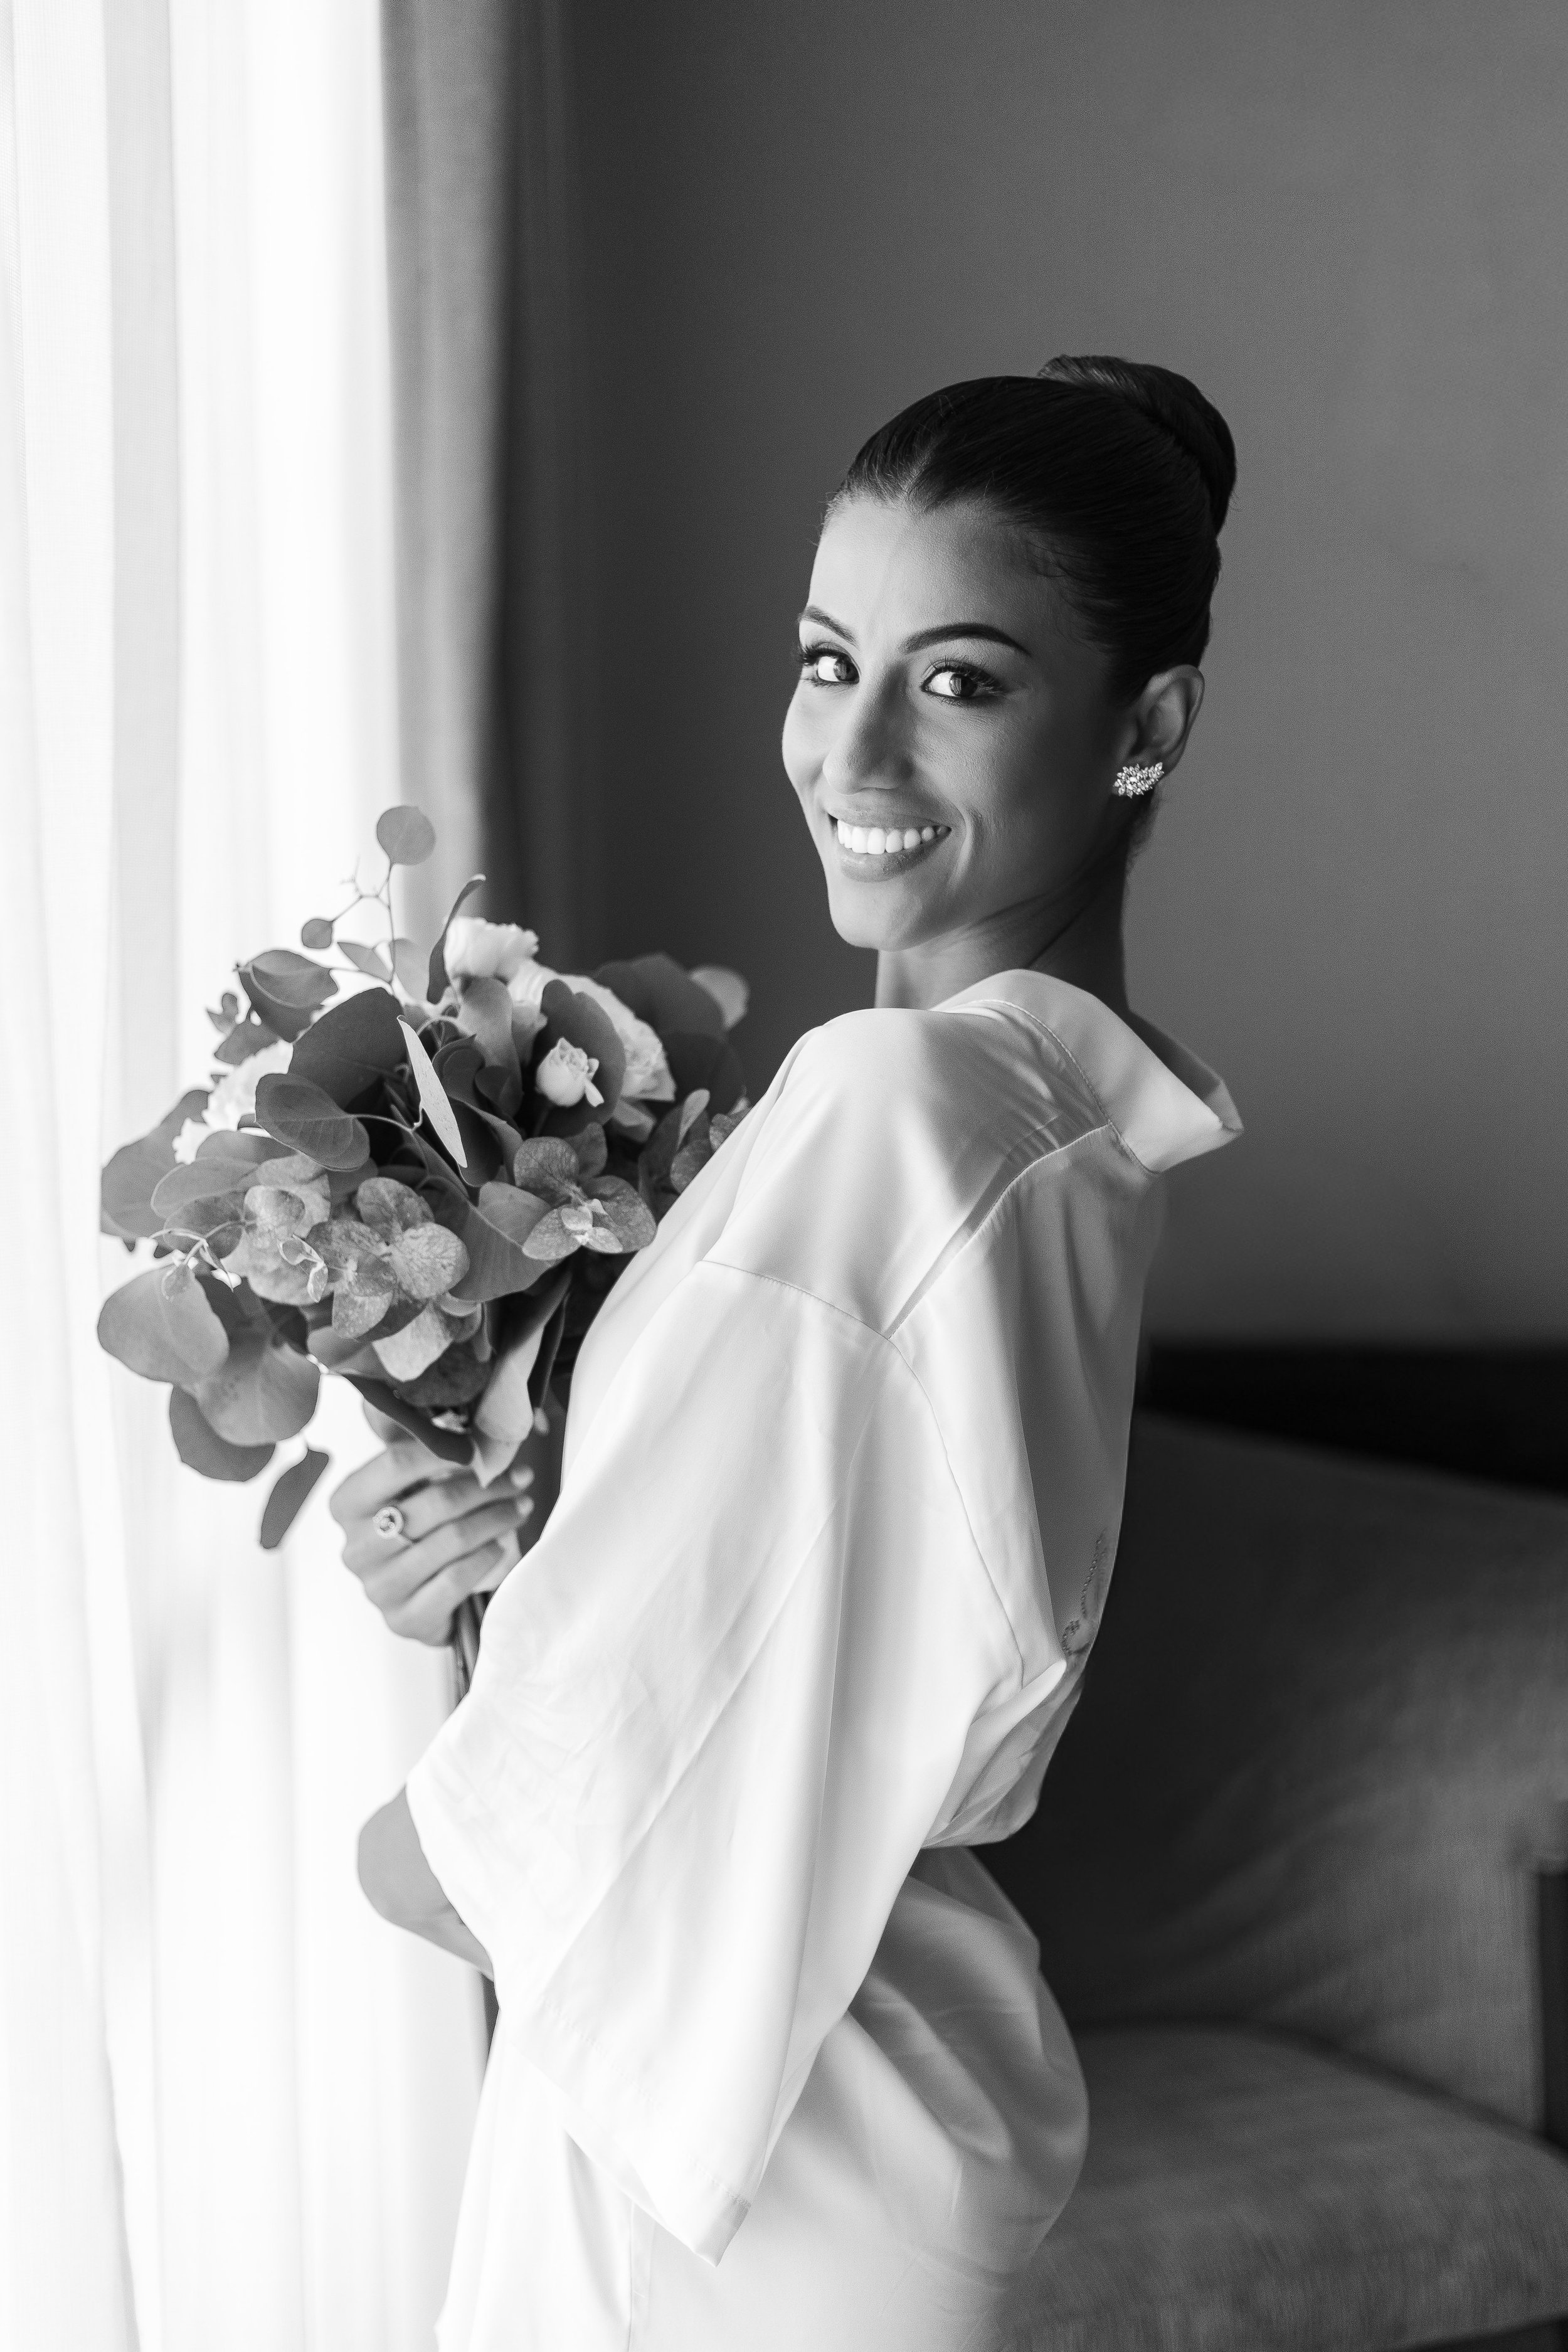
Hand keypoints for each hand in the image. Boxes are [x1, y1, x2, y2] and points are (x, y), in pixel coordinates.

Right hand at [330, 1439, 536, 1646]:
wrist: (417, 1597)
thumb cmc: (417, 1529)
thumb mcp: (409, 1489)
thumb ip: (424, 1454)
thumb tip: (469, 1421)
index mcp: (347, 1504)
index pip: (395, 1464)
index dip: (444, 1450)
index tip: (482, 1446)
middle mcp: (355, 1547)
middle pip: (434, 1502)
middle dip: (487, 1486)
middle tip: (521, 1476)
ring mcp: (378, 1587)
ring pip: (451, 1540)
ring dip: (497, 1518)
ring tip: (522, 1505)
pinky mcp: (405, 1619)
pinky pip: (456, 1580)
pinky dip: (486, 1557)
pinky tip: (502, 1545)